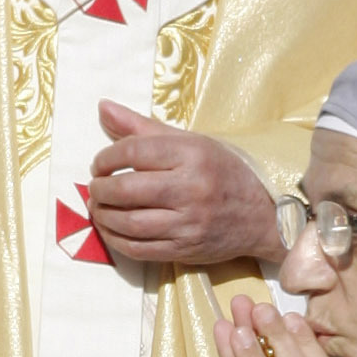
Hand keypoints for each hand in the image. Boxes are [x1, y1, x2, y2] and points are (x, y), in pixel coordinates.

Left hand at [87, 102, 280, 266]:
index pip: (133, 152)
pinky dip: (116, 241)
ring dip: (103, 216)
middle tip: (95, 187)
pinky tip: (111, 230)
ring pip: (129, 223)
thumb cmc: (222, 172)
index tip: (100, 164)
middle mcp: (191, 188)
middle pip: (126, 189)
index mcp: (192, 154)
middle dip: (99, 189)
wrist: (261, 216)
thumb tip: (102, 107)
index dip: (105, 158)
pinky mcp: (185, 250)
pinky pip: (139, 249)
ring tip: (99, 208)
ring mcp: (189, 223)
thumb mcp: (189, 141)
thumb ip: (141, 126)